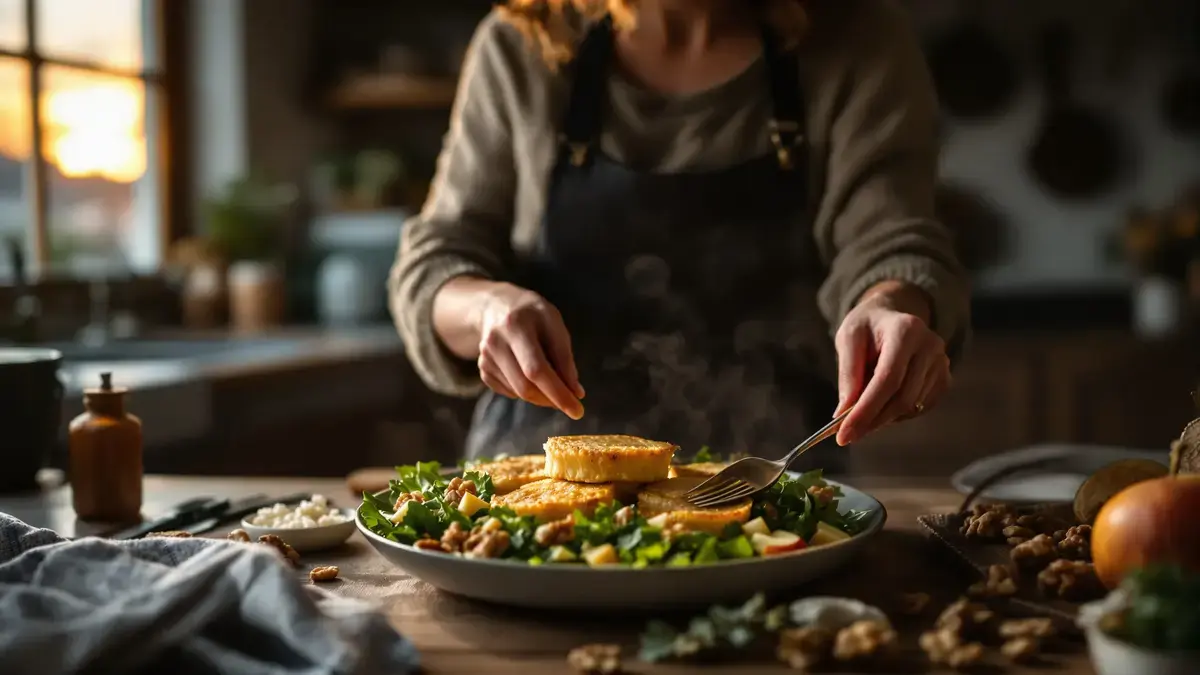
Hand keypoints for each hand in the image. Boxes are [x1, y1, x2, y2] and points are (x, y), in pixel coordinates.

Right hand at [476, 283, 584, 418]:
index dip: (558, 393)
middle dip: (552, 400)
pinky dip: (527, 391)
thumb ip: (564, 357)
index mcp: (516, 325)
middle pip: (525, 386)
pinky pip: (510, 392)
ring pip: (518, 392)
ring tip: (555, 385)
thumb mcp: (554, 323)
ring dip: (542, 397)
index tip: (577, 410)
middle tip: (571, 405)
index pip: (538, 369)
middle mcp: (495, 342)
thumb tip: (575, 392)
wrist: (496, 306)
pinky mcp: (483, 369)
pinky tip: (532, 376)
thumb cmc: (533, 315)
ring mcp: (485, 357)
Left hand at [832, 282, 949, 444]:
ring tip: (861, 410)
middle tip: (847, 434)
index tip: (845, 434)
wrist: (893, 314)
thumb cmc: (867, 326)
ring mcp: (942, 363)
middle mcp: (931, 346)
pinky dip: (897, 414)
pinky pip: (920, 408)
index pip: (888, 379)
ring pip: (911, 407)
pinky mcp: (944, 378)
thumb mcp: (848, 338)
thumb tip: (845, 412)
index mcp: (906, 330)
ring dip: (882, 418)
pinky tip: (882, 403)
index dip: (866, 410)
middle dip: (872, 421)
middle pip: (902, 398)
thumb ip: (848, 373)